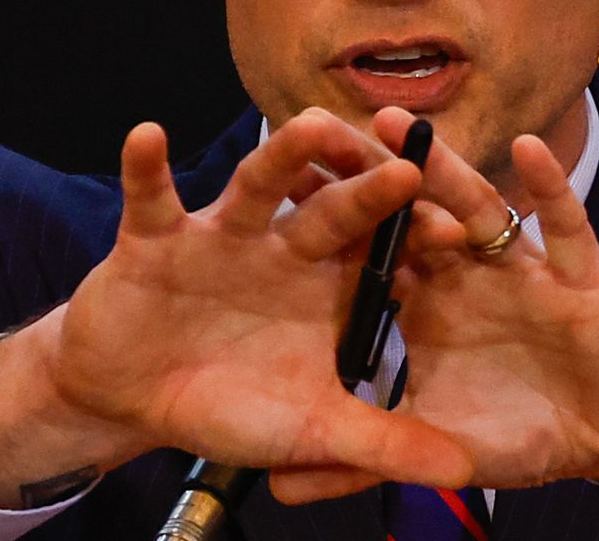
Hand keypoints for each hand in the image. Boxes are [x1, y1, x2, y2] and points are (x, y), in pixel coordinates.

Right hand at [0, 108, 471, 506]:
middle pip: (330, 209)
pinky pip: (150, 196)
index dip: (418, 242)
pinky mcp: (156, 236)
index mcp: (326, 285)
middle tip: (407, 167)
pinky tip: (148, 135)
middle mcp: (281, 247)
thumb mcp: (310, 428)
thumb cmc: (229, 403)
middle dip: (365, 188)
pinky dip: (146, 168)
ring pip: (255, 186)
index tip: (461, 230)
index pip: (383, 254)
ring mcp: (221, 235)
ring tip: (310, 125)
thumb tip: (464, 473)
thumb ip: (381, 444)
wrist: (134, 395)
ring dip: (280, 157)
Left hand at [274, 108, 598, 502]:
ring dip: (441, 165)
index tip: (266, 190)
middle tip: (314, 131)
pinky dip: (548, 188)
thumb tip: (273, 484)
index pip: (365, 252)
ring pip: (474, 206)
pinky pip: (563, 225)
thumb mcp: (434, 446)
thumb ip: (359, 460)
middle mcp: (464, 272)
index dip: (320, 224)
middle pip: (409, 212)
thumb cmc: (523, 428)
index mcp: (425, 300)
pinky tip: (525, 147)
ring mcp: (519, 267)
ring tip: (398, 123)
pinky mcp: (577, 276)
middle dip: (366, 175)